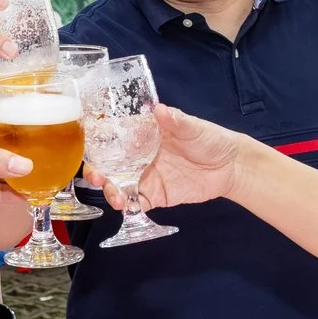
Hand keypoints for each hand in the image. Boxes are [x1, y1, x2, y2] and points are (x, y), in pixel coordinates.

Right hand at [99, 103, 240, 212]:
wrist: (232, 167)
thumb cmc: (211, 139)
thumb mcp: (193, 128)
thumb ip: (175, 121)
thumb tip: (160, 109)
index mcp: (142, 135)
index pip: (112, 137)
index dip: (95, 142)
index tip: (85, 147)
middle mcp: (138, 157)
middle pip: (109, 165)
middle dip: (96, 172)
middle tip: (97, 177)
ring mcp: (145, 177)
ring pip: (118, 186)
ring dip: (111, 192)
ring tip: (115, 198)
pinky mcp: (155, 196)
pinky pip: (136, 203)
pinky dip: (128, 207)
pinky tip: (127, 208)